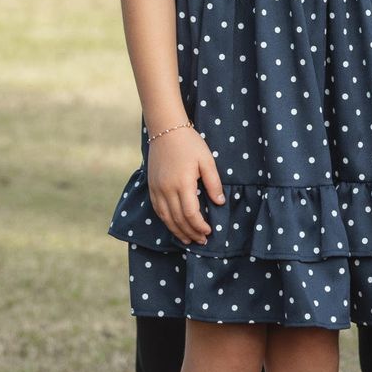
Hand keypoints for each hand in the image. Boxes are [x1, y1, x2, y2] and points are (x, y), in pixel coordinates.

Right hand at [147, 124, 224, 242]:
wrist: (166, 130)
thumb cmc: (190, 144)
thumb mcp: (207, 160)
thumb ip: (213, 183)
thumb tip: (220, 203)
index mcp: (182, 183)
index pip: (190, 213)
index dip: (199, 226)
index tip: (209, 232)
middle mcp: (167, 189)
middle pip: (177, 219)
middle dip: (190, 233)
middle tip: (201, 241)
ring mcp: (157, 189)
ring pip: (166, 218)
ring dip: (177, 231)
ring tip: (188, 240)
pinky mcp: (151, 187)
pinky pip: (157, 210)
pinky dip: (166, 221)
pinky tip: (174, 226)